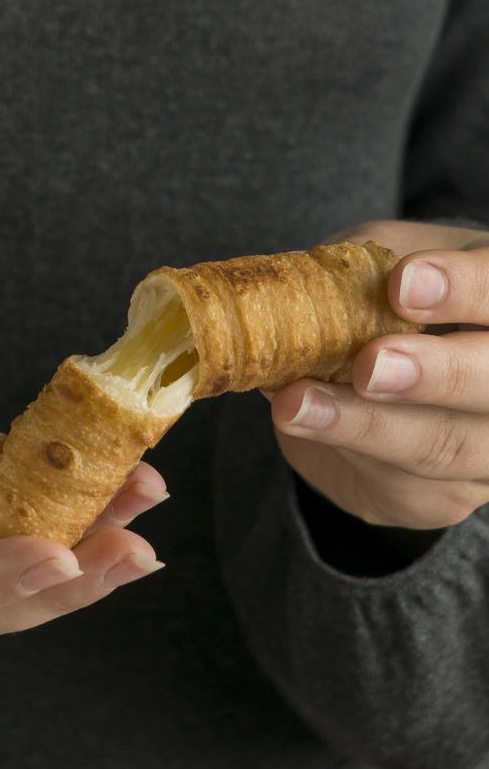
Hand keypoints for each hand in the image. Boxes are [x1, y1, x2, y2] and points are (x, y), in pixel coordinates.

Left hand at [266, 220, 488, 528]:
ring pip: (445, 444)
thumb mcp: (373, 273)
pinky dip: (347, 449)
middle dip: (436, 373)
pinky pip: (404, 481)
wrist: (364, 401)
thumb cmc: (380, 312)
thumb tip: (303, 289)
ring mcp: (488, 446)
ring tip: (298, 403)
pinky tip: (302, 425)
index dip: (465, 286)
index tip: (402, 283)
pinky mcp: (447, 496)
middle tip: (369, 364)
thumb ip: (359, 274)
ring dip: (368, 425)